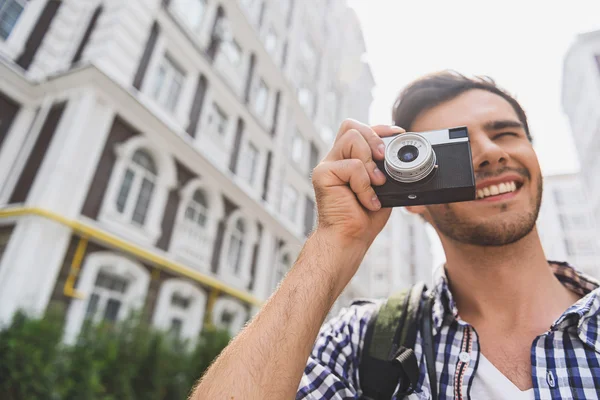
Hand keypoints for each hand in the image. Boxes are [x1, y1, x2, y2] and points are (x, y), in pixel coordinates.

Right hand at [311, 119, 404, 247]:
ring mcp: (327, 166)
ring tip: (376, 184)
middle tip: (383, 159)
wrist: (350, 238)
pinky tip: (367, 200)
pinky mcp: (322, 175)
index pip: (359, 130)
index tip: (398, 134)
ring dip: (370, 162)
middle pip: (351, 126)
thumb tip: (399, 153)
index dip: (379, 128)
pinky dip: (365, 184)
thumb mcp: (383, 186)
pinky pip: (352, 166)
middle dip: (374, 138)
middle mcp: (336, 159)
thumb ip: (385, 167)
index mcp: (348, 159)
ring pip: (352, 139)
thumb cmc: (364, 217)